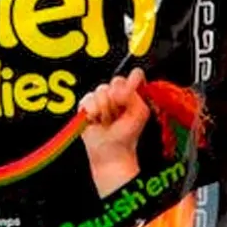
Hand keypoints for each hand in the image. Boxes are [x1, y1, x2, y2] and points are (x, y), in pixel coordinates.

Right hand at [79, 67, 149, 197]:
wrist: (111, 151)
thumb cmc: (127, 134)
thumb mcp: (140, 112)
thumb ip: (133, 95)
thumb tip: (119, 88)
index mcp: (132, 92)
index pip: (135, 75)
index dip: (132, 82)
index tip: (129, 96)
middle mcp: (116, 92)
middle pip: (116, 80)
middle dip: (117, 99)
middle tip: (118, 114)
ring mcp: (100, 98)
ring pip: (101, 90)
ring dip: (105, 109)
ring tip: (107, 120)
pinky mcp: (86, 105)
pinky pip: (88, 99)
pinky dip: (93, 112)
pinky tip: (96, 121)